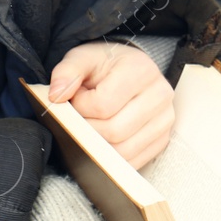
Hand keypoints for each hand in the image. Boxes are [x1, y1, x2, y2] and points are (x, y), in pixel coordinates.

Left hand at [49, 41, 173, 170]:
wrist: (128, 70)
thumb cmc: (105, 66)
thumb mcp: (82, 58)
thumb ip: (66, 73)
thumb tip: (56, 96)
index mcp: (140, 70)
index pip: (103, 105)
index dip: (81, 107)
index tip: (76, 99)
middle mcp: (159, 95)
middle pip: (114, 131)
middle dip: (88, 130)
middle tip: (81, 117)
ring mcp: (164, 119)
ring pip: (123, 151)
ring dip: (98, 146)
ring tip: (92, 126)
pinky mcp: (162, 139)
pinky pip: (133, 162)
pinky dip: (111, 158)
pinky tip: (103, 142)